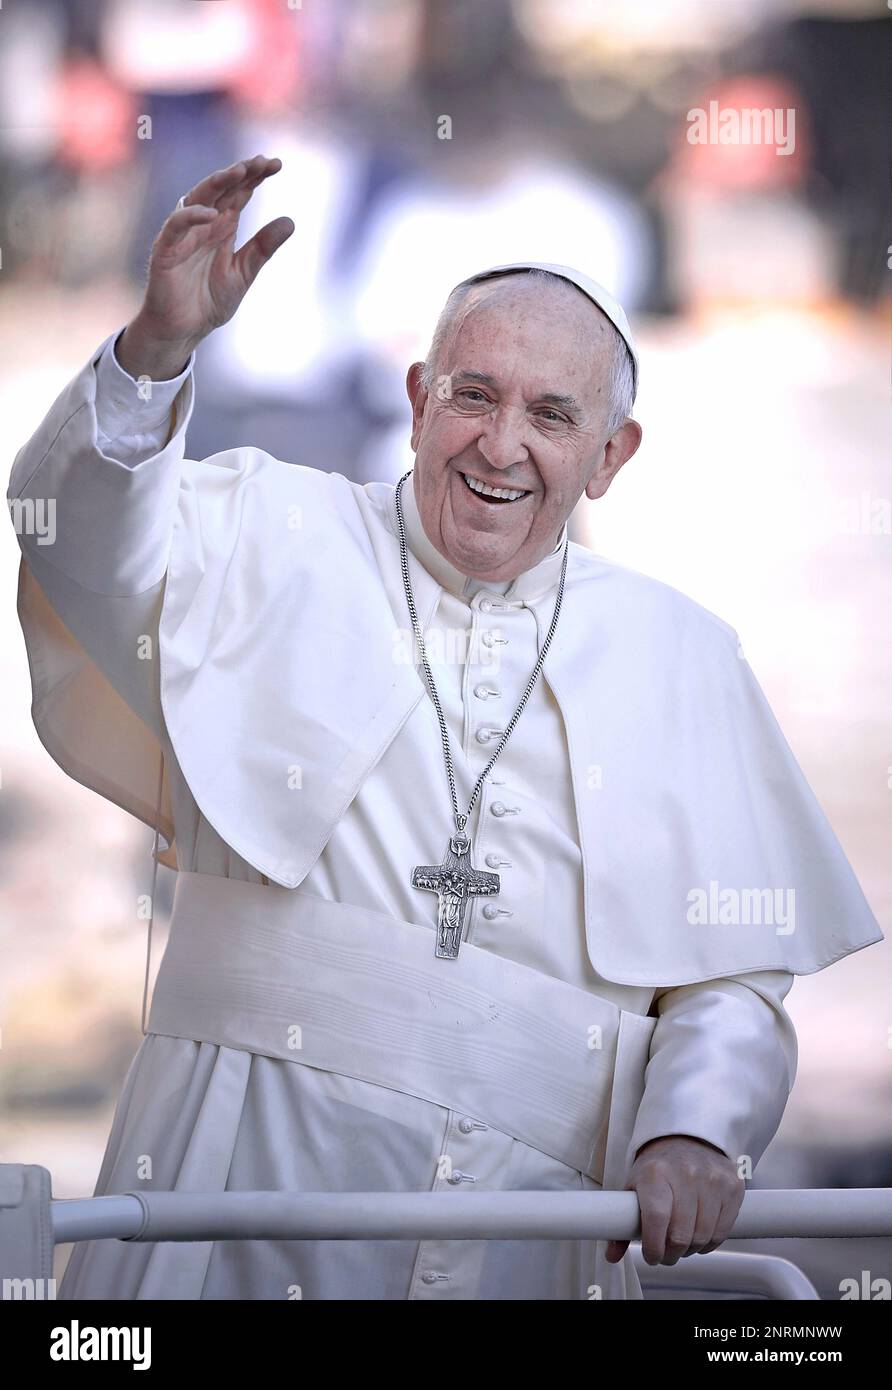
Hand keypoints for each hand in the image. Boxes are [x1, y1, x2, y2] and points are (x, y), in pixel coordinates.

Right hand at [117, 155, 293, 379]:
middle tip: (263, 162)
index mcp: (223, 227)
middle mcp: (203, 224)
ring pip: (198, 198)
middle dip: (241, 172)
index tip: (276, 165)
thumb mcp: (243, 273)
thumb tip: (290, 222)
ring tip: (239, 172)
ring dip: (217, 183)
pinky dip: (191, 216)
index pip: (240, 193)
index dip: (255, 177)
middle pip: (222, 189)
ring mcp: (184, 234)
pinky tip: (211, 212)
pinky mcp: (167, 250)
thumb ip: (262, 248)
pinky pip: (176, 226)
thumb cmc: (209, 301)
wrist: (183, 330)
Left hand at [605, 1133, 743, 1265]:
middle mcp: (686, 1173)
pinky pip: (722, 1231)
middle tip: (666, 1254)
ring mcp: (712, 1179)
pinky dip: (710, 1243)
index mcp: (656, 1173)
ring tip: (681, 1245)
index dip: (653, 1246)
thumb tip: (612, 1255)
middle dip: (671, 1254)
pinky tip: (700, 1237)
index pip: (656, 1217)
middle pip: (680, 1234)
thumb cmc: (658, 1167)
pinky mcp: (732, 1187)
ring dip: (690, 1250)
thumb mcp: (635, 1186)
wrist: (687, 1138)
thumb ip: (622, 1222)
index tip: (651, 1256)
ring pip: (703, 1236)